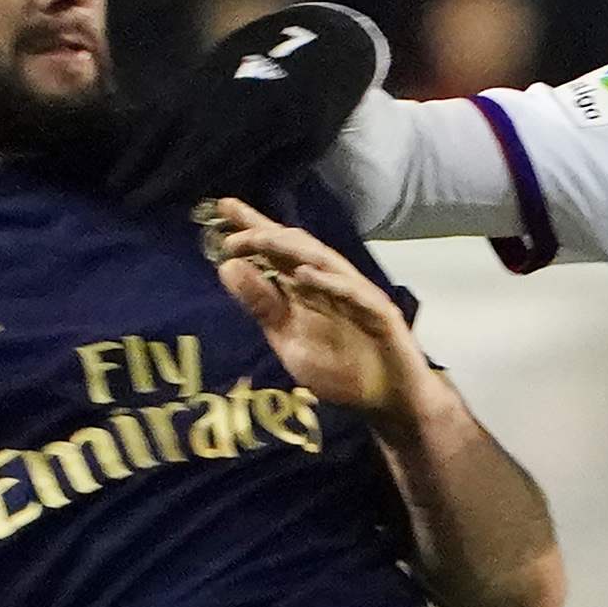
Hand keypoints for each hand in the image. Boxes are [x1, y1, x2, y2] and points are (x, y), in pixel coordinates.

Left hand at [201, 195, 422, 426]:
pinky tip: (304, 275)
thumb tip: (227, 267)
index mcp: (305, 287)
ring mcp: (356, 294)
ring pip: (324, 260)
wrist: (385, 399)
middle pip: (297, 246)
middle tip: (231, 233)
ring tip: (261, 239)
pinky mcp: (379, 312)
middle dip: (265, 234)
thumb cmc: (340, 369)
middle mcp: (329, 282)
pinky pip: (353, 292)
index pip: (276, 249)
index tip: (222, 207)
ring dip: (293, 248)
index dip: (252, 226)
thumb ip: (262, 306)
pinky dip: (329, 282)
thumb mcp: (288, 340)